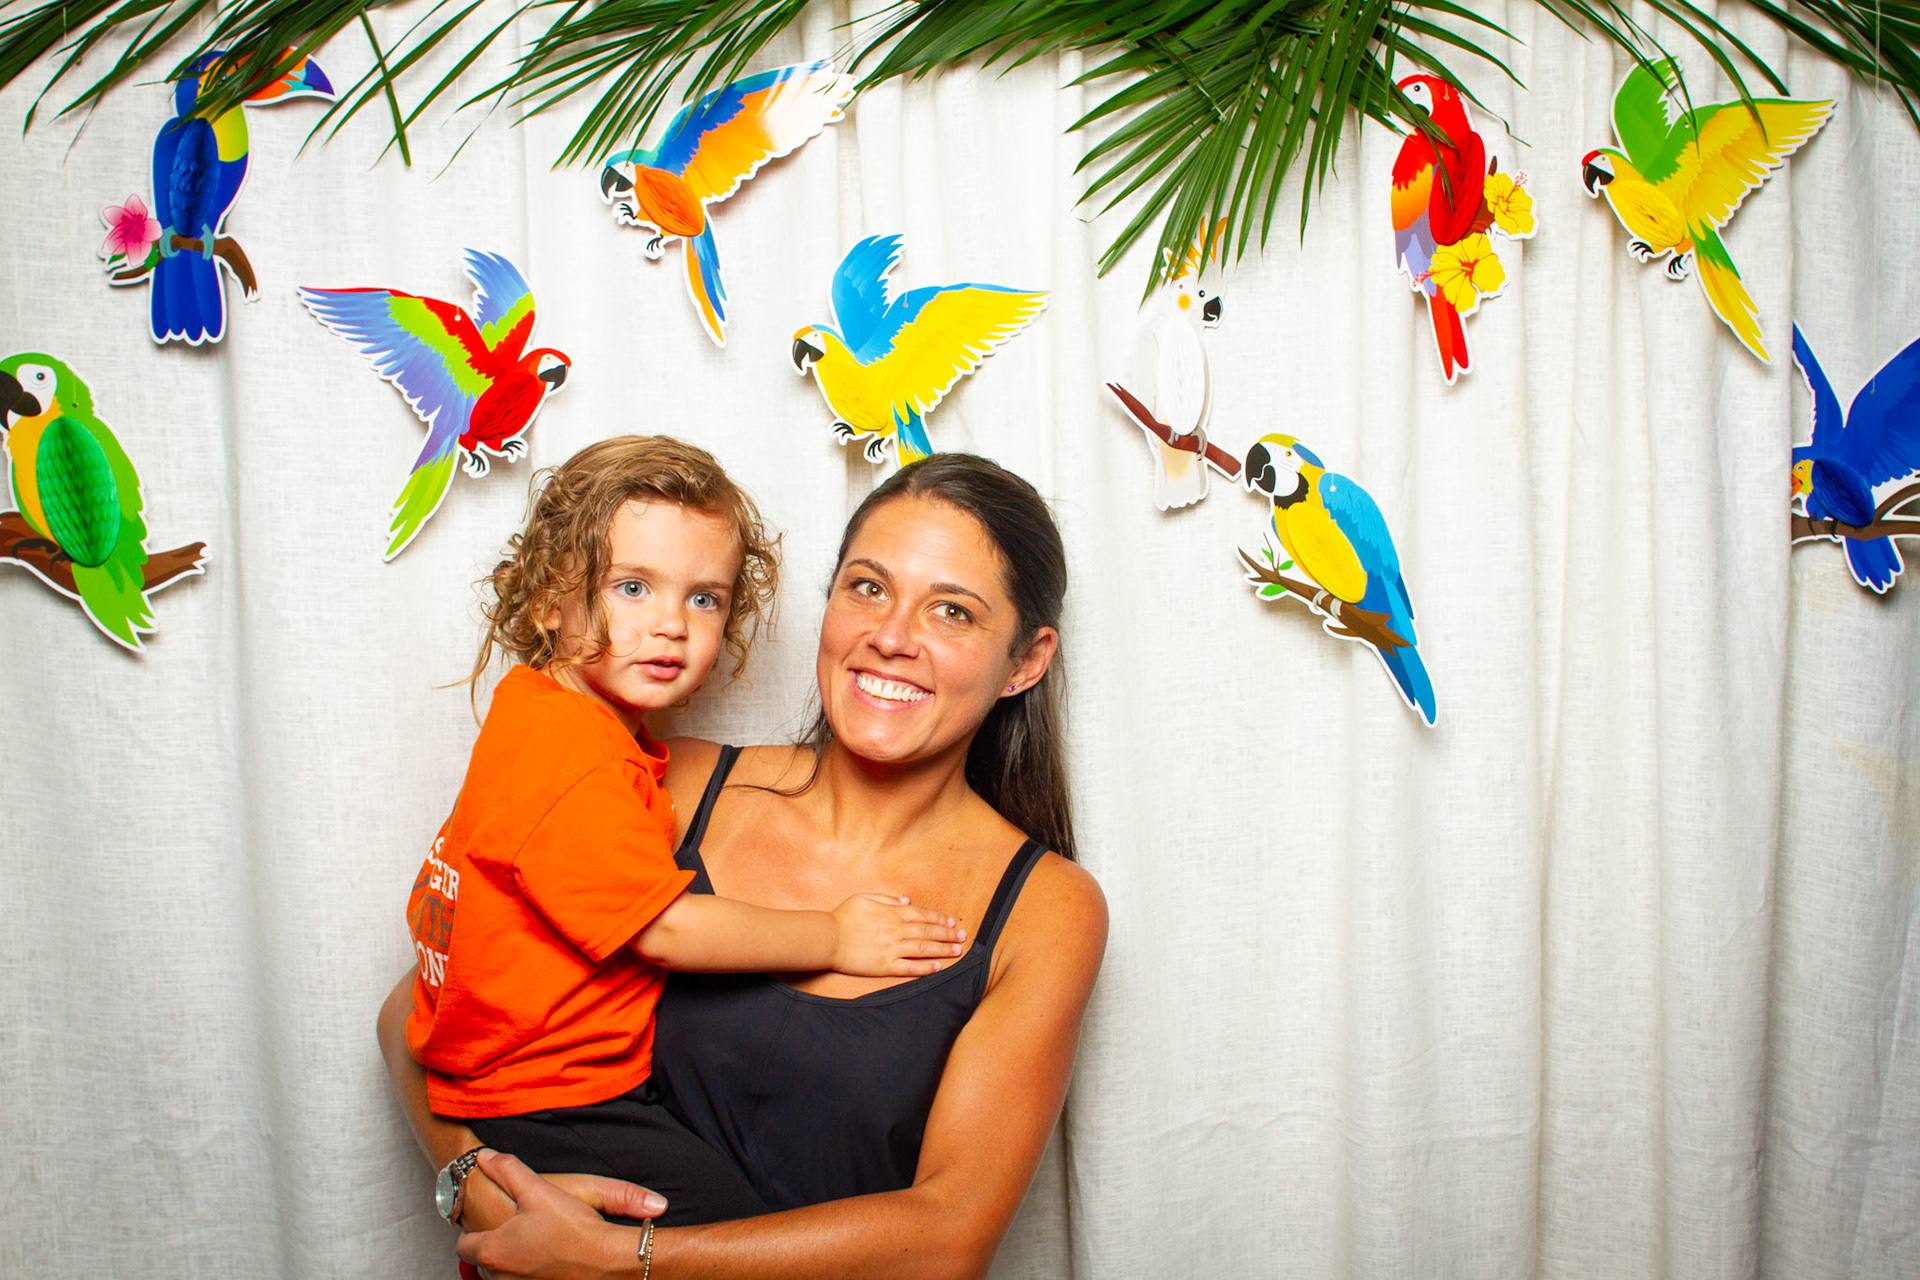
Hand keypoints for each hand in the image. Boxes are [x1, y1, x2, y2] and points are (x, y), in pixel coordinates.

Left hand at [456, 1150, 664, 1279]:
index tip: (491, 1223)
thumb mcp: (538, 1190)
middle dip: (492, 1248)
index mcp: (493, 1251)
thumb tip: (485, 1157)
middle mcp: (500, 1277)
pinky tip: (546, 1260)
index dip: (473, 1232)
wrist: (606, 1260)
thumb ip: (508, 1171)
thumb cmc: (572, 1227)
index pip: (463, 1245)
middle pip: (482, 1262)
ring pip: (500, 1276)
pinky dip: (526, 1274)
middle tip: (514, 1231)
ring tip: (532, 1244)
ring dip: (509, 1263)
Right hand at [830, 893, 964, 976]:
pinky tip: (938, 967)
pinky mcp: (885, 966)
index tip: (951, 922)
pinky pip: (910, 967)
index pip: (922, 914)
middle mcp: (896, 930)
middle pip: (928, 931)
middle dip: (947, 933)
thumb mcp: (864, 898)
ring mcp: (892, 949)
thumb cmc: (843, 917)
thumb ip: (887, 898)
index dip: (939, 918)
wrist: (828, 938)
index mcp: (892, 913)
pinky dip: (925, 967)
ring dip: (942, 949)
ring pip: (923, 948)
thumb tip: (906, 901)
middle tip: (962, 936)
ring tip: (957, 951)